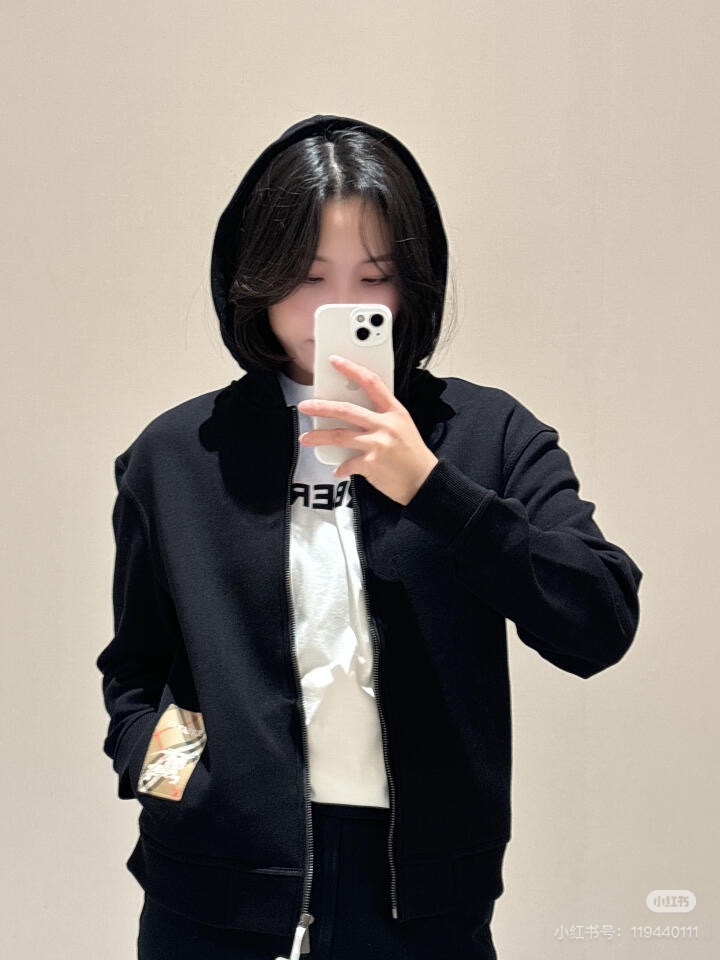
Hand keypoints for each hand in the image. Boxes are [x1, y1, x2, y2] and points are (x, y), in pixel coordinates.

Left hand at [297, 355, 437, 504]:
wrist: (425, 481)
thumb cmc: (413, 455)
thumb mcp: (403, 427)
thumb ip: (382, 418)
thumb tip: (353, 415)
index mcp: (395, 412)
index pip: (371, 382)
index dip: (351, 369)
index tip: (335, 361)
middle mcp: (385, 425)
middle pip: (347, 410)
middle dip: (322, 407)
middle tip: (306, 406)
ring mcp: (378, 444)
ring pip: (340, 436)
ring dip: (319, 437)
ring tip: (306, 438)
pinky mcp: (371, 464)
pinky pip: (347, 464)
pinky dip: (340, 468)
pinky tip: (338, 469)